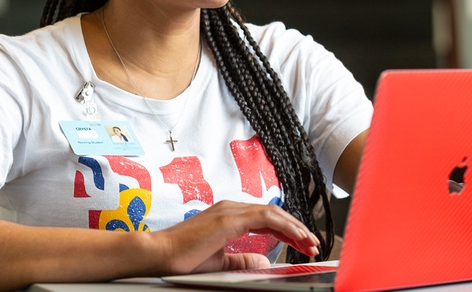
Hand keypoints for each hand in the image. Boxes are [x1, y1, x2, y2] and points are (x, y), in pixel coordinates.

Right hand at [153, 200, 319, 274]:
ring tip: (309, 241)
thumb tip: (264, 261)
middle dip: (295, 228)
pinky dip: (284, 225)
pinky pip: (264, 217)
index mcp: (228, 216)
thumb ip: (242, 260)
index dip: (287, 230)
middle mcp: (230, 208)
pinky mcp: (227, 218)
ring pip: (272, 212)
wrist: (159, 255)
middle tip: (312, 244)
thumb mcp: (219, 262)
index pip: (266, 219)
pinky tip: (296, 236)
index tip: (302, 243)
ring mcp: (229, 210)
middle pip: (273, 213)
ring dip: (294, 227)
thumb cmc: (182, 258)